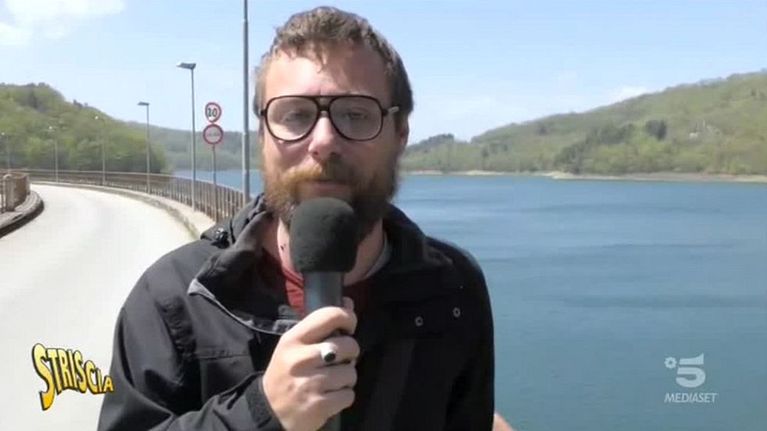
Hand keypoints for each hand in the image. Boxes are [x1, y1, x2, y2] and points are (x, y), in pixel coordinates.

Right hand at [262, 298, 358, 430]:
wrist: (268, 412)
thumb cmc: (285, 373)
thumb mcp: (294, 345)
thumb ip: (320, 326)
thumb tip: (348, 303)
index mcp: (293, 339)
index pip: (329, 316)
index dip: (347, 317)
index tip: (349, 326)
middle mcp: (301, 359)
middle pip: (347, 345)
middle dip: (351, 352)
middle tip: (341, 359)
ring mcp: (311, 384)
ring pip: (351, 372)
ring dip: (347, 377)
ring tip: (333, 380)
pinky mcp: (319, 406)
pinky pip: (349, 395)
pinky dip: (344, 396)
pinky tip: (331, 395)